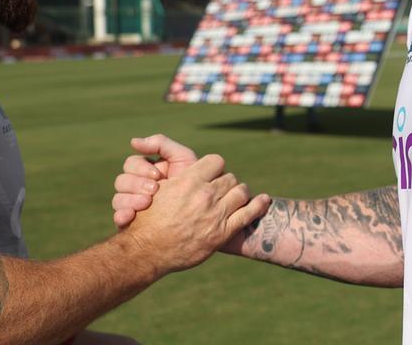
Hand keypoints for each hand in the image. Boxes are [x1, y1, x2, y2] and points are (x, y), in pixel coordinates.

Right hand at [112, 134, 199, 228]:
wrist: (202, 216)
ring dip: (130, 199)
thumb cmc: (197, 184)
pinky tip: (130, 216)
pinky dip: (121, 215)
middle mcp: (137, 188)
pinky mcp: (133, 223)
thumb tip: (133, 142)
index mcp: (148, 171)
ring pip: (117, 199)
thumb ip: (161, 144)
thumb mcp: (183, 158)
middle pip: (121, 181)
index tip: (157, 175)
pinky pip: (118, 218)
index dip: (141, 168)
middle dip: (137, 184)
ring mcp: (134, 206)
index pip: (131, 164)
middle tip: (154, 190)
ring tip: (147, 203)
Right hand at [118, 153, 269, 274]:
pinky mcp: (223, 233)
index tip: (212, 173)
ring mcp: (216, 214)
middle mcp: (205, 195)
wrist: (147, 250)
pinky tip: (264, 200)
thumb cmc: (147, 219)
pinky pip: (249, 214)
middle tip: (222, 189)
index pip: (216, 161)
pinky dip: (259, 205)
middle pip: (230, 177)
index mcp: (189, 180)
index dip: (215, 167)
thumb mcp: (157, 188)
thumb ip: (174, 174)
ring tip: (238, 196)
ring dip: (240, 192)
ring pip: (241, 192)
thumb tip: (179, 162)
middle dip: (226, 181)